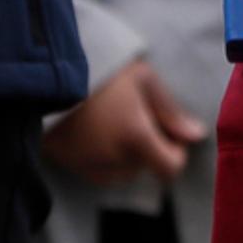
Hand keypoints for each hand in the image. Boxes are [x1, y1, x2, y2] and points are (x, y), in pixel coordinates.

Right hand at [42, 58, 203, 188]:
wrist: (46, 73)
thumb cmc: (101, 70)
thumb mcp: (143, 79)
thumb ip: (170, 110)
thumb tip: (196, 135)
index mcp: (135, 138)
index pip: (170, 169)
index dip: (176, 153)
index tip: (168, 132)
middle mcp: (113, 159)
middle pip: (145, 167)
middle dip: (147, 147)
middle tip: (134, 114)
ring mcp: (88, 165)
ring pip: (122, 172)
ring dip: (125, 154)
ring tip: (112, 120)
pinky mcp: (68, 165)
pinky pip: (98, 171)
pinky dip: (104, 157)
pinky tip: (96, 129)